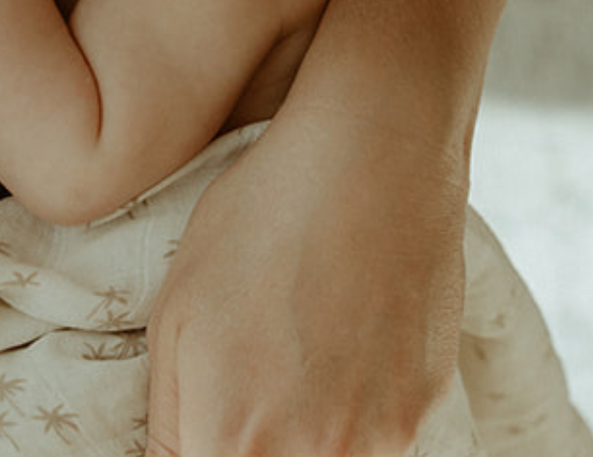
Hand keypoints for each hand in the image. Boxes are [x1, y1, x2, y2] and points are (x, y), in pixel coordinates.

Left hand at [144, 107, 464, 455]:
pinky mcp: (421, 416)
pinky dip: (354, 414)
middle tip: (254, 380)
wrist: (368, 164)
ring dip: (305, 437)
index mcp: (228, 435)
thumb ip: (171, 417)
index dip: (198, 449)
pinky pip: (376, 443)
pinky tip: (346, 342)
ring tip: (298, 352)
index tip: (203, 422)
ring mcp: (373, 444)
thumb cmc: (257, 220)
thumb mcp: (175, 312)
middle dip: (249, 442)